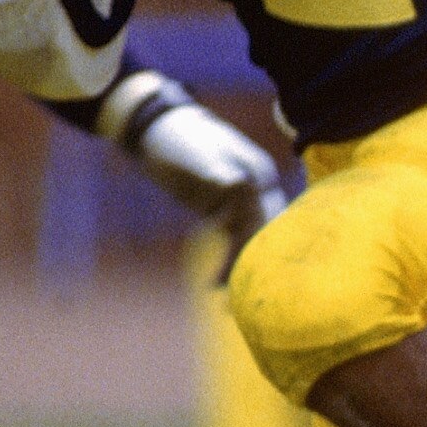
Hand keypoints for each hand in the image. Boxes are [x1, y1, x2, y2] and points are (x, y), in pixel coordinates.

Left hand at [113, 78, 286, 276]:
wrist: (154, 129)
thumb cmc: (178, 137)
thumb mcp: (197, 152)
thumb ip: (217, 170)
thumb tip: (237, 184)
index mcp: (258, 174)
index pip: (272, 214)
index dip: (270, 242)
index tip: (264, 270)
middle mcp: (255, 189)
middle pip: (265, 231)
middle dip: (259, 262)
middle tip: (250, 293)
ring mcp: (238, 200)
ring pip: (247, 239)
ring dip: (241, 267)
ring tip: (228, 298)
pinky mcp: (219, 210)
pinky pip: (229, 240)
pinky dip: (226, 261)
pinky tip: (215, 286)